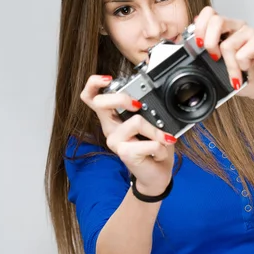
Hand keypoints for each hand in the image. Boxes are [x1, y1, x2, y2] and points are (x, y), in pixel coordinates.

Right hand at [80, 75, 176, 194]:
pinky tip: (159, 153)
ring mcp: (115, 141)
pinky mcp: (125, 154)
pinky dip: (161, 147)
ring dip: (156, 130)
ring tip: (162, 139)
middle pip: (100, 103)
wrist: (157, 175)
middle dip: (122, 98)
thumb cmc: (154, 148)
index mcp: (113, 118)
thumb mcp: (153, 123)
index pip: (91, 97)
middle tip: (138, 105)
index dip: (94, 83)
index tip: (108, 78)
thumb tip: (156, 99)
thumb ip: (150, 110)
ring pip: (136, 121)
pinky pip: (150, 143)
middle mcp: (110, 128)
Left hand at [194, 7, 253, 99]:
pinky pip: (242, 53)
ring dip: (229, 65)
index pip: (208, 14)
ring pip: (228, 44)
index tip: (199, 45)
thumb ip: (206, 54)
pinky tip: (248, 67)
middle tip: (215, 58)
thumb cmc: (245, 76)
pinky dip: (242, 66)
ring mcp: (250, 33)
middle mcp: (237, 27)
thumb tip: (191, 44)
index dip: (200, 27)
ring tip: (236, 73)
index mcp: (225, 30)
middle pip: (216, 20)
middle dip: (210, 43)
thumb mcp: (219, 68)